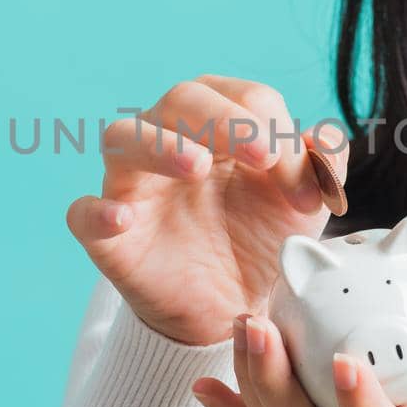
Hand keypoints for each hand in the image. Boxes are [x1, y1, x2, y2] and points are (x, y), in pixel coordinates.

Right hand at [65, 74, 348, 346]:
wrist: (236, 308)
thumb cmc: (261, 239)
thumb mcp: (304, 204)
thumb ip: (322, 165)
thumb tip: (321, 138)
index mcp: (221, 124)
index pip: (244, 98)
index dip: (276, 131)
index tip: (303, 184)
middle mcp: (171, 140)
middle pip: (182, 99)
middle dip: (224, 119)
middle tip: (261, 155)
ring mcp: (134, 185)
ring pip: (124, 138)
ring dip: (159, 144)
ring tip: (196, 166)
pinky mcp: (109, 236)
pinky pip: (84, 214)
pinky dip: (98, 212)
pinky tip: (122, 218)